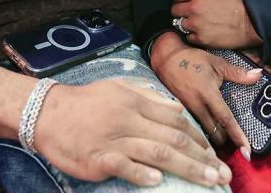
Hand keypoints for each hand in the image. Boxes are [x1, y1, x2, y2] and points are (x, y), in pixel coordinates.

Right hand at [36, 79, 232, 187]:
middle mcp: (130, 119)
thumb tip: (176, 109)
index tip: (214, 154)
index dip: (199, 138)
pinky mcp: (100, 158)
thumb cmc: (85, 102)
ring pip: (159, 154)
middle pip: (175, 139)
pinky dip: (144, 174)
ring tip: (209, 181)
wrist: (47, 113)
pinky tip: (159, 182)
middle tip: (224, 175)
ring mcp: (115, 139)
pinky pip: (126, 167)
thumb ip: (148, 96)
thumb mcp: (118, 88)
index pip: (176, 120)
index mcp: (136, 101)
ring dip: (188, 169)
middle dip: (204, 158)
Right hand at [150, 32, 259, 154]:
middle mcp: (196, 105)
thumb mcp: (217, 63)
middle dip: (226, 142)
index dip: (238, 136)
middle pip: (214, 134)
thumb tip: (258, 75)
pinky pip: (193, 129)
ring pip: (203, 135)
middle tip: (236, 145)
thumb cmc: (192, 59)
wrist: (166, 58)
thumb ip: (238, 73)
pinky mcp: (179, 113)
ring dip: (214, 140)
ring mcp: (186, 111)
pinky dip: (202, 134)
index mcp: (207, 93)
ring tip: (223, 141)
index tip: (247, 151)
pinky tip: (206, 135)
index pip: (226, 120)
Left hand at [171, 0, 262, 48]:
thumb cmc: (235, 6)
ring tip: (198, 23)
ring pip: (180, 24)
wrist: (248, 24)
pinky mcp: (200, 39)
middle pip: (175, 10)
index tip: (184, 1)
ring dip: (187, 23)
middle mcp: (194, 8)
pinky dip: (193, 35)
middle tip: (189, 13)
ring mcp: (196, 24)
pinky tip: (202, 32)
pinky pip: (188, 37)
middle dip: (180, 11)